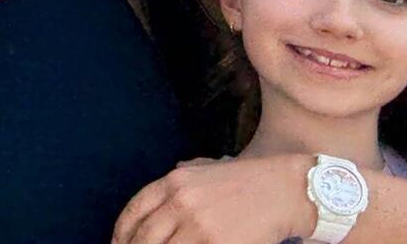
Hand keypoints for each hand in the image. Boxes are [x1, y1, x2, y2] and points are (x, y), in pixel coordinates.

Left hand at [113, 154, 310, 243]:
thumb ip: (182, 179)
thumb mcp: (206, 169)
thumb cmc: (247, 182)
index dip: (121, 234)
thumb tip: (160, 196)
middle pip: (144, 237)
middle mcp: (181, 202)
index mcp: (174, 182)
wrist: (285, 190)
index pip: (134, 211)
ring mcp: (198, 226)